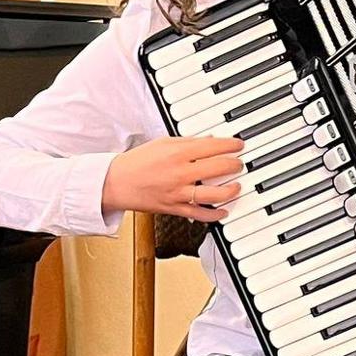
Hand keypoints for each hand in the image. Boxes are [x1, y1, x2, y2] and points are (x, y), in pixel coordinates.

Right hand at [101, 136, 244, 221]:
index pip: (213, 146)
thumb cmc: (137, 162)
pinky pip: (201, 214)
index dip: (231, 145)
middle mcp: (181, 173)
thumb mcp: (162, 143)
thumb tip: (209, 140)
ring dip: (231, 190)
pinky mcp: (175, 208)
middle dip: (235, 165)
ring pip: (215, 194)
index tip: (238, 145)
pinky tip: (224, 209)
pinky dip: (216, 213)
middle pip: (219, 168)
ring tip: (236, 186)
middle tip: (239, 163)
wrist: (117, 183)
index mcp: (177, 153)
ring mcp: (179, 193)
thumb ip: (187, 142)